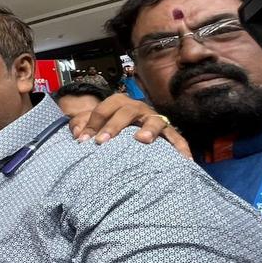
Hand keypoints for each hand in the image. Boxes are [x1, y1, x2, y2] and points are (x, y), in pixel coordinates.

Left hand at [69, 93, 189, 156]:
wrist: (132, 126)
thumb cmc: (110, 126)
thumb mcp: (94, 124)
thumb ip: (81, 126)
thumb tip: (78, 135)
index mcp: (119, 103)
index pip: (104, 109)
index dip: (92, 123)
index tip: (83, 140)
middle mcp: (138, 108)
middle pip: (127, 111)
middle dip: (114, 125)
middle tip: (102, 141)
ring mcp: (154, 119)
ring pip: (154, 120)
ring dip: (149, 130)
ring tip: (143, 140)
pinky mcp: (168, 132)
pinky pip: (177, 138)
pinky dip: (180, 147)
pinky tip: (184, 159)